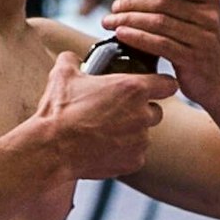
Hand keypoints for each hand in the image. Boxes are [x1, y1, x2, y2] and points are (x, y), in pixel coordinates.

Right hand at [33, 52, 177, 179]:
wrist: (51, 148)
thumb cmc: (59, 110)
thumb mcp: (63, 75)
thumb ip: (72, 60)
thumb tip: (71, 57)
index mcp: (133, 89)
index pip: (168, 84)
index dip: (161, 85)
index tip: (154, 87)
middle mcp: (142, 115)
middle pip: (156, 111)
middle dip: (142, 112)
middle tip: (118, 112)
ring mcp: (140, 141)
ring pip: (144, 135)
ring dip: (131, 133)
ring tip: (104, 133)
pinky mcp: (133, 162)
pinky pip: (134, 155)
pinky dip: (123, 153)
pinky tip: (102, 149)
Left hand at [101, 0, 219, 103]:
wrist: (219, 80)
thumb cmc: (199, 43)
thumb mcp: (198, 17)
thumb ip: (177, 0)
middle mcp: (210, 16)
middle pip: (163, 2)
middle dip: (133, 2)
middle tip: (114, 7)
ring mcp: (203, 38)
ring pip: (158, 22)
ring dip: (128, 20)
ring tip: (110, 21)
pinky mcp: (192, 59)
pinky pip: (158, 44)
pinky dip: (136, 37)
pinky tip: (121, 35)